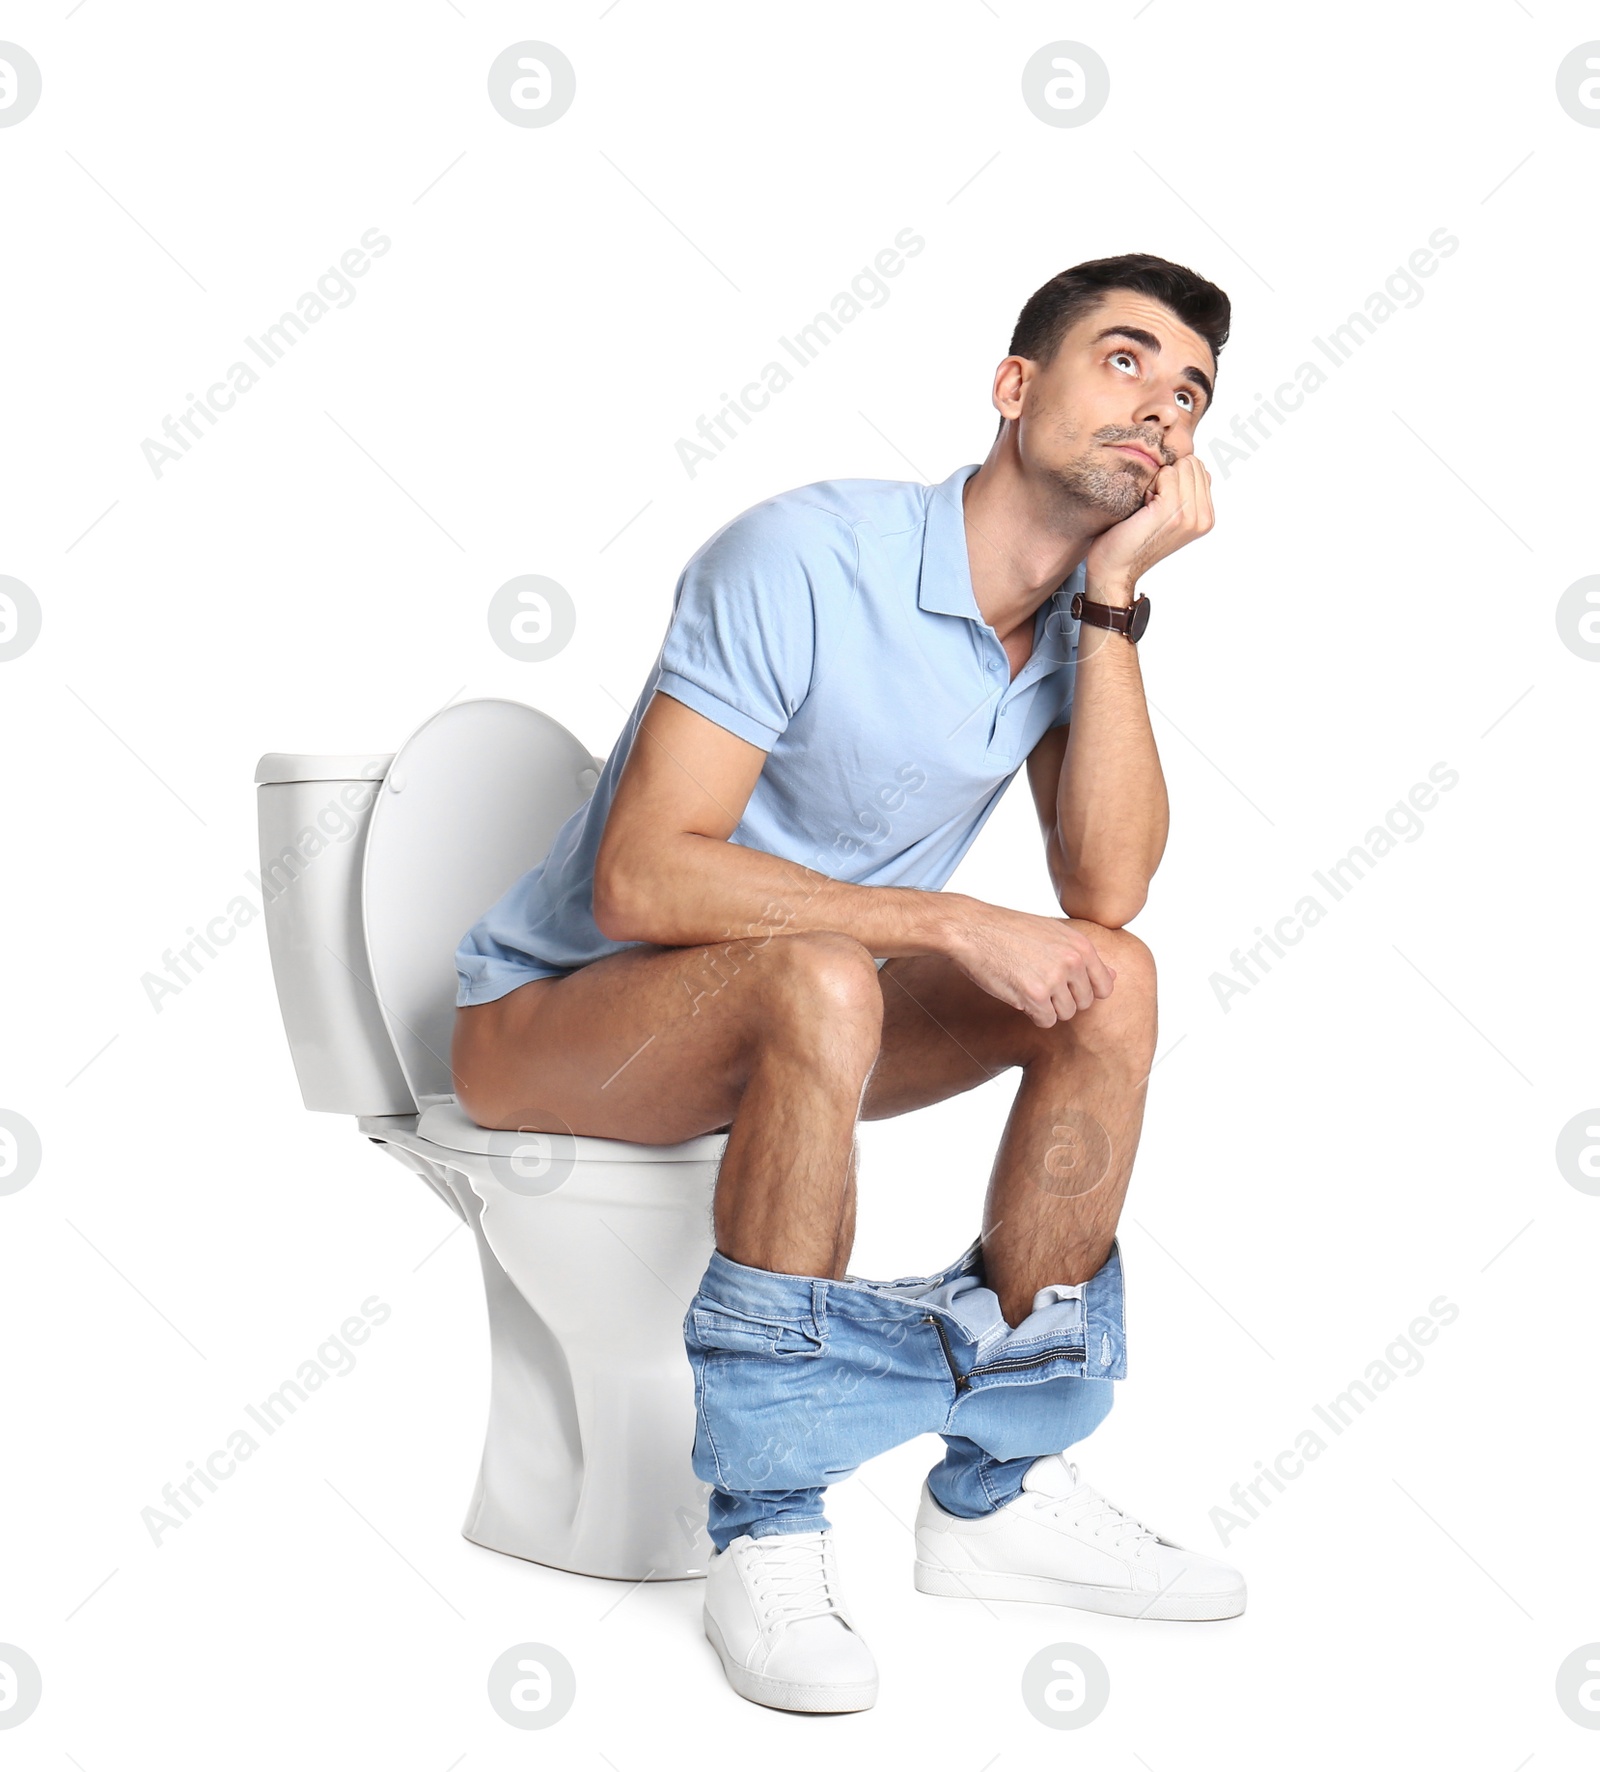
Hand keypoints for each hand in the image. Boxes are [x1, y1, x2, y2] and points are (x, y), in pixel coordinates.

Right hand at [946, 900, 1116, 1026]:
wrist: (973, 929)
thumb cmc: (1010, 930)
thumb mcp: (1054, 933)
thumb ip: (1084, 957)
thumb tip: (1115, 976)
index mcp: (1081, 945)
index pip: (1104, 986)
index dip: (1085, 991)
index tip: (1065, 986)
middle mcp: (1073, 961)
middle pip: (1084, 1003)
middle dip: (1063, 1000)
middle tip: (1039, 983)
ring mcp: (1054, 978)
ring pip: (1065, 1014)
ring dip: (1047, 1007)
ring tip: (1027, 985)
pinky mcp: (1034, 995)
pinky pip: (1046, 1020)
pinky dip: (1032, 1013)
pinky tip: (1018, 993)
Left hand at [1082, 453, 1214, 597]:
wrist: (1114, 568)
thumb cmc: (1131, 540)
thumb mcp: (1166, 512)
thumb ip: (1184, 489)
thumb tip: (1189, 462)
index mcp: (1206, 517)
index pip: (1198, 468)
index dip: (1172, 479)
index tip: (1158, 505)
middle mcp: (1204, 518)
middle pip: (1191, 464)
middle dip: (1167, 477)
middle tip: (1151, 506)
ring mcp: (1191, 515)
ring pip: (1180, 466)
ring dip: (1158, 481)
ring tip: (1147, 508)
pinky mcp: (1174, 511)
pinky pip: (1167, 473)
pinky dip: (1150, 484)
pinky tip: (1142, 508)